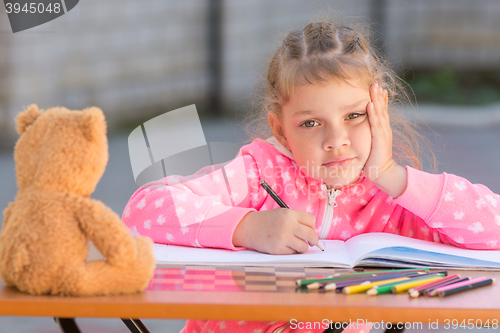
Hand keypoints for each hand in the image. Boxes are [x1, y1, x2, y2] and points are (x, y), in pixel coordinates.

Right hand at [232, 209, 318, 254]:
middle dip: (313, 240)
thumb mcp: (282, 214)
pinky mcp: (278, 249)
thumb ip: (297, 221)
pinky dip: (291, 251)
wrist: (248, 228)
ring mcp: (283, 237)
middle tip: (310, 242)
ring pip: (304, 247)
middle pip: (312, 235)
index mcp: (289, 214)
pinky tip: (283, 246)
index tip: (309, 230)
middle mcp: (288, 225)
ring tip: (294, 244)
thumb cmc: (268, 221)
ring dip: (301, 247)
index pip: (312, 221)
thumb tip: (314, 237)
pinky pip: (293, 253)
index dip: (312, 227)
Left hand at [365, 81, 407, 197]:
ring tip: (374, 87)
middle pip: (381, 107)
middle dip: (378, 94)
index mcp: (382, 128)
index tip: (376, 85)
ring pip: (379, 112)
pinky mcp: (379, 139)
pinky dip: (373, 113)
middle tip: (375, 81)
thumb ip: (369, 133)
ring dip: (376, 99)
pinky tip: (370, 104)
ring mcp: (383, 133)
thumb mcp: (371, 142)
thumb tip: (361, 126)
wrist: (381, 172)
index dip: (379, 98)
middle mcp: (384, 128)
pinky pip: (376, 123)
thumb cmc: (373, 159)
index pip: (381, 110)